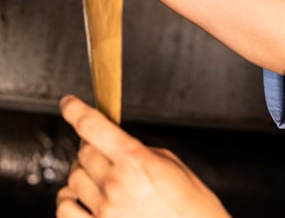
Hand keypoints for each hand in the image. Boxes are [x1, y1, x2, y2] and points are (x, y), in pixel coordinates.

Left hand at [56, 95, 230, 217]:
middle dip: (91, 147)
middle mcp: (115, 184)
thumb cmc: (192, 206)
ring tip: (99, 178)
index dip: (76, 110)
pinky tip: (82, 198)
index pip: (93, 127)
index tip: (69, 104)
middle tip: (104, 151)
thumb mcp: (173, 165)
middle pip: (83, 152)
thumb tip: (119, 146)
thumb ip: (140, 152)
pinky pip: (65, 209)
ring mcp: (103, 210)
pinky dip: (69, 200)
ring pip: (72, 179)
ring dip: (83, 173)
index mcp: (136, 161)